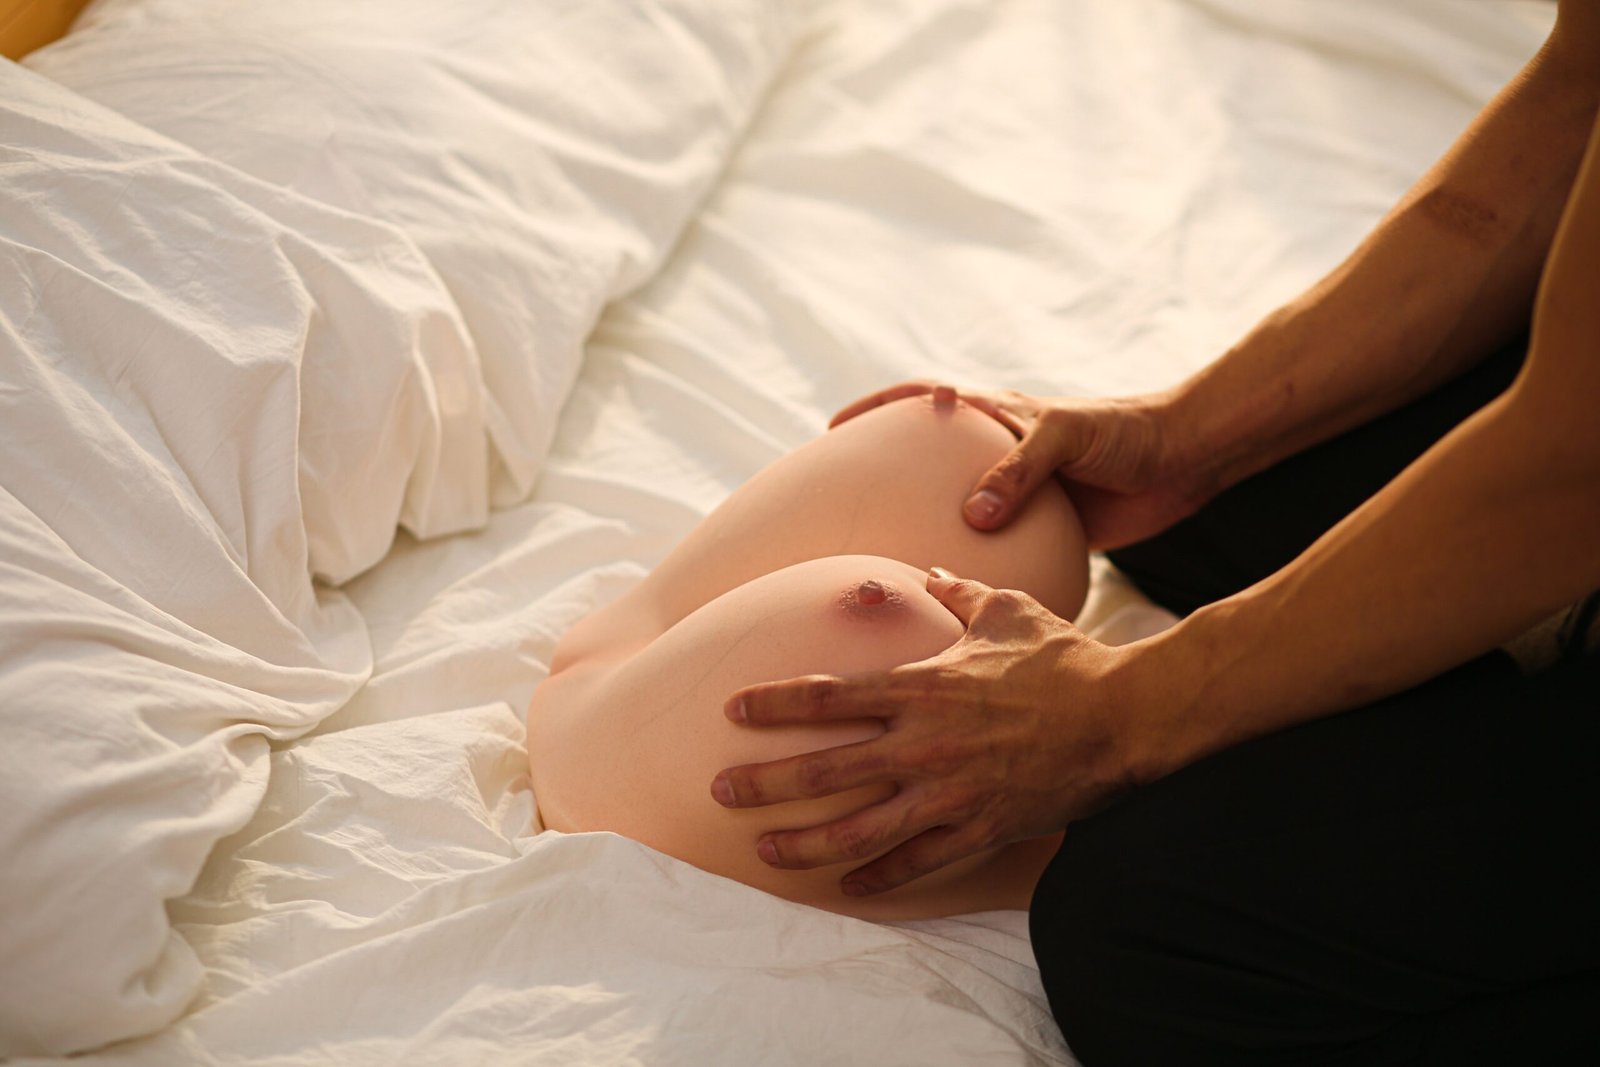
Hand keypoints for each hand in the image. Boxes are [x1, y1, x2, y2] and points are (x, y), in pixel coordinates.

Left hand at [709, 569, 1143, 895]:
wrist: (1123, 716)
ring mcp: (949, 791)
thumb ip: (956, 594)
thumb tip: (929, 572)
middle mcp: (924, 742)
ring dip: (804, 842)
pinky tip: (847, 887)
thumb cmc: (1063, 659)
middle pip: (825, 768)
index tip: (731, 709)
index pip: (828, 695)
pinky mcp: (980, 826)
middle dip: (765, 781)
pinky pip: (919, 859)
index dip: (774, 703)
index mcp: (922, 686)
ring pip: (860, 828)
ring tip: (762, 849)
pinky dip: (880, 877)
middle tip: (720, 788)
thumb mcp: (1006, 611)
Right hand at [831, 381, 1210, 549]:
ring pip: (956, 506)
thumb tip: (971, 516)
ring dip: (924, 525)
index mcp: (998, 415)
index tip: (833, 427)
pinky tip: (952, 594)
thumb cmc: (1125, 434)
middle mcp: (1000, 451)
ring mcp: (1018, 490)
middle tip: (843, 502)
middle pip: (928, 459)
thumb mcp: (1066, 439)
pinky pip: (996, 545)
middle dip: (885, 472)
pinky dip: (972, 564)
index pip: (925, 398)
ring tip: (881, 556)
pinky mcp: (1042, 525)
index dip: (878, 408)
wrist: (1185, 462)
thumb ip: (1018, 473)